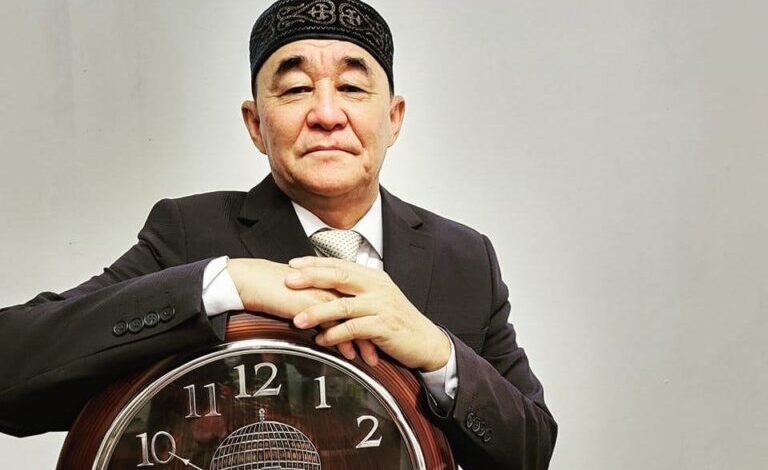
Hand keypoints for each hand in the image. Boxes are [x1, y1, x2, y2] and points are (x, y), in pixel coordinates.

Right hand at [226, 258, 376, 362]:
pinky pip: (334, 325)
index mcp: (333, 279)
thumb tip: (329, 318)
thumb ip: (319, 301)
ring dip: (365, 341)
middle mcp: (332, 285)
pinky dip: (344, 342)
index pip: (363, 299)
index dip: (375, 317)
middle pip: (364, 309)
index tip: (384, 333)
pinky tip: (350, 355)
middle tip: (388, 349)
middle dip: (377, 331)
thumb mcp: (304, 293)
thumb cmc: (274, 287)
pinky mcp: (312, 304)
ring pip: (353, 318)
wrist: (253, 281)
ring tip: (373, 359)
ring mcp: (324, 293)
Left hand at [285, 257, 451, 370]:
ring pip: (343, 305)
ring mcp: (381, 306)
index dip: (315, 263)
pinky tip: (322, 340)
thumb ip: (356, 291)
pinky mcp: (384, 326)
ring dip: (318, 312)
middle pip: (340, 277)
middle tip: (288, 281)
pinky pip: (354, 329)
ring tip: (297, 320)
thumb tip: (325, 287)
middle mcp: (377, 287)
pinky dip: (335, 335)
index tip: (293, 264)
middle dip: (311, 278)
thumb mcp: (378, 299)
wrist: (425, 341)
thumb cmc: (397, 321)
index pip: (340, 264)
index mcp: (373, 277)